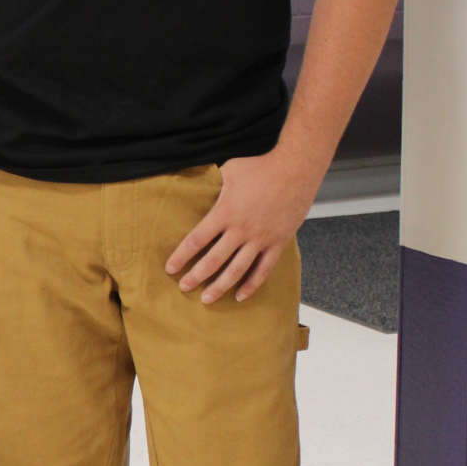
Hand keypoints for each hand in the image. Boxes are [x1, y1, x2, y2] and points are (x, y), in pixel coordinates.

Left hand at [167, 149, 326, 302]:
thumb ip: (213, 183)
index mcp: (225, 212)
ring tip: (206, 299)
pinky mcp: (278, 242)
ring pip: (237, 270)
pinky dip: (252, 285)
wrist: (296, 169)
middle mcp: (241, 229)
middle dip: (195, 276)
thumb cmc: (261, 166)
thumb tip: (199, 184)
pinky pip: (263, 269)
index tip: (170, 268)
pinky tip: (240, 296)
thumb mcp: (229, 170)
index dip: (181, 256)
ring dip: (220, 286)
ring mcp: (261, 238)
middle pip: (213, 260)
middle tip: (184, 287)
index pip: (196, 240)